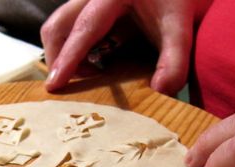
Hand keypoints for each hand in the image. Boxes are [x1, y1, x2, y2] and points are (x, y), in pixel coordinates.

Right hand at [40, 0, 209, 95]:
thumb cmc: (174, 1)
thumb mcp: (179, 27)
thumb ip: (174, 60)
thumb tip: (160, 90)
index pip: (84, 28)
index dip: (68, 58)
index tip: (55, 84)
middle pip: (58, 26)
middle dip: (57, 59)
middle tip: (70, 86)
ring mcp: (87, 1)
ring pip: (59, 27)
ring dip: (64, 55)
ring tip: (90, 75)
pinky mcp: (88, 8)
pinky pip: (69, 29)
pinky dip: (73, 50)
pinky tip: (94, 64)